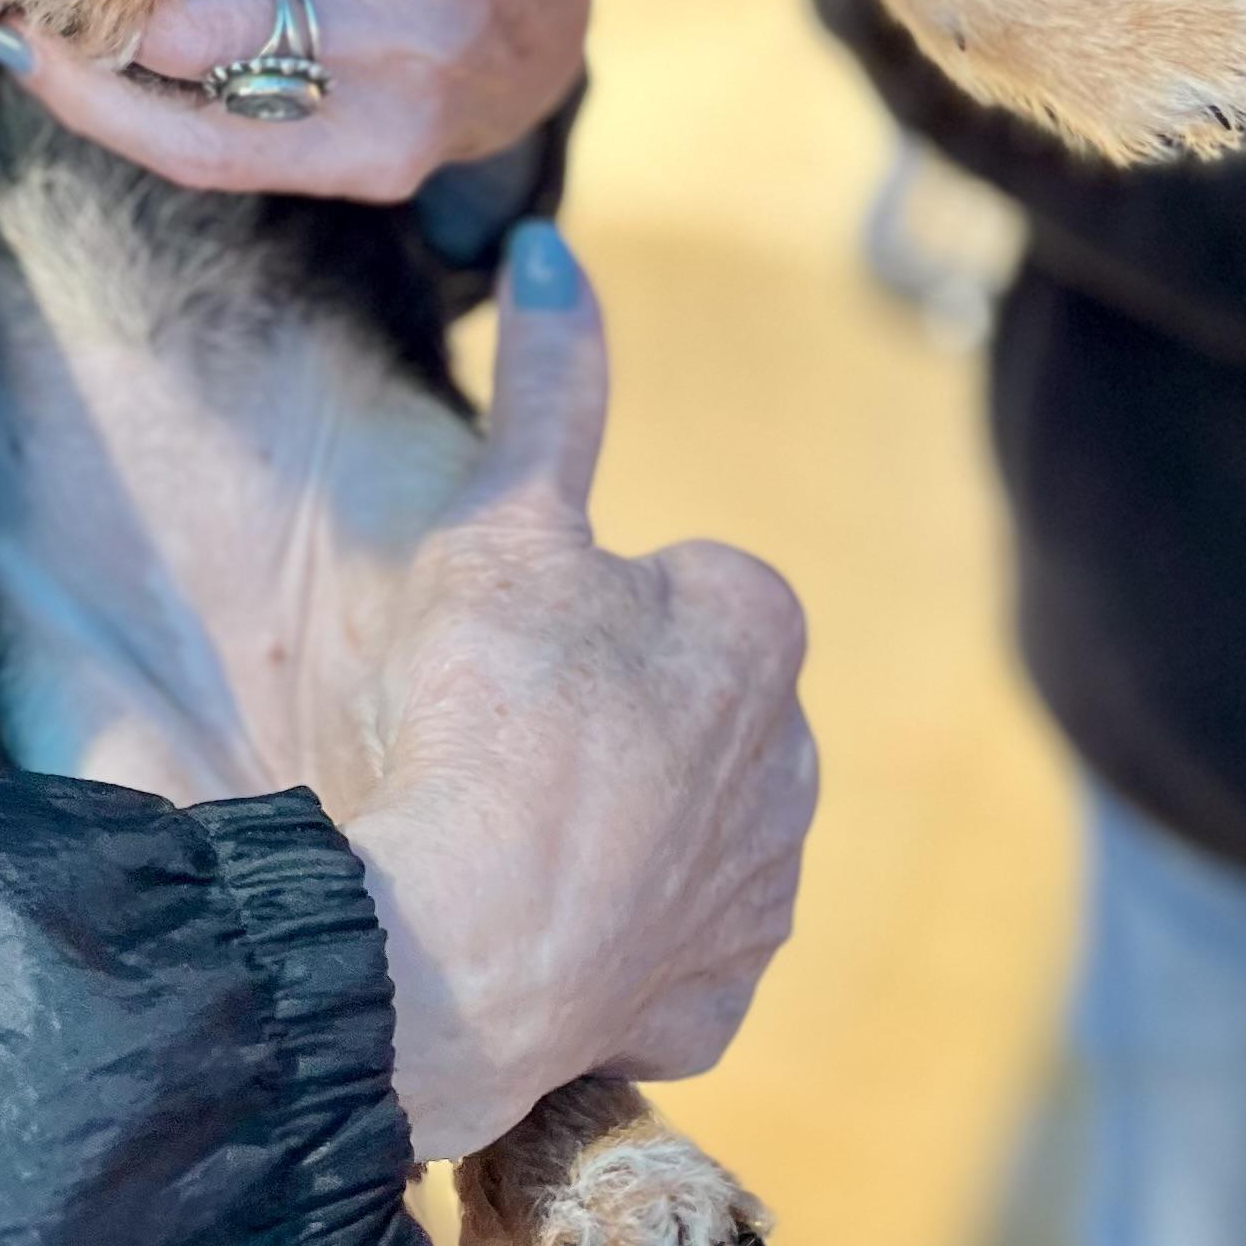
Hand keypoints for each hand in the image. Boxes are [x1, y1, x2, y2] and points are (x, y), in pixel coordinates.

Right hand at [341, 226, 816, 1158]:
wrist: (454, 941)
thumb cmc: (484, 710)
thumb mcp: (500, 519)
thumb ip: (546, 388)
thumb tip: (553, 246)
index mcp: (754, 629)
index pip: (680, 577)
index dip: (579, 598)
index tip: (513, 637)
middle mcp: (791, 762)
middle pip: (686, 702)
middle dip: (612, 708)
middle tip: (496, 727)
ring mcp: (755, 891)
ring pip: (683, 825)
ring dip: (615, 823)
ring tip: (501, 824)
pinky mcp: (709, 999)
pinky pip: (660, 950)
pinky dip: (607, 939)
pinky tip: (531, 921)